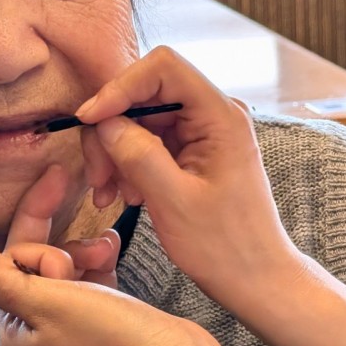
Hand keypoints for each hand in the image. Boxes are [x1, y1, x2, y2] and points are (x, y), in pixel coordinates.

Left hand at [0, 164, 258, 345]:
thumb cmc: (113, 340)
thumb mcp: (51, 303)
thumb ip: (7, 281)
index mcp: (17, 333)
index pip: (9, 266)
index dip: (37, 243)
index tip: (63, 223)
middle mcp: (40, 332)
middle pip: (35, 265)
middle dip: (60, 242)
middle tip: (77, 208)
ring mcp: (74, 327)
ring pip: (66, 267)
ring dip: (85, 250)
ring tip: (111, 249)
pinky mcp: (107, 320)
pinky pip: (91, 279)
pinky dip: (100, 260)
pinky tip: (115, 248)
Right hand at [74, 46, 313, 314]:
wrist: (256, 278)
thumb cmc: (226, 245)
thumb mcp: (173, 200)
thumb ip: (138, 154)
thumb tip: (104, 122)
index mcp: (221, 115)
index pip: (163, 67)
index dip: (120, 86)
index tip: (89, 121)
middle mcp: (215, 115)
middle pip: (146, 93)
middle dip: (112, 129)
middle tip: (97, 177)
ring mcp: (205, 133)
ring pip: (142, 120)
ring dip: (116, 152)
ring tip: (110, 196)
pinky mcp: (195, 153)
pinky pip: (150, 142)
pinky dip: (129, 165)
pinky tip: (124, 197)